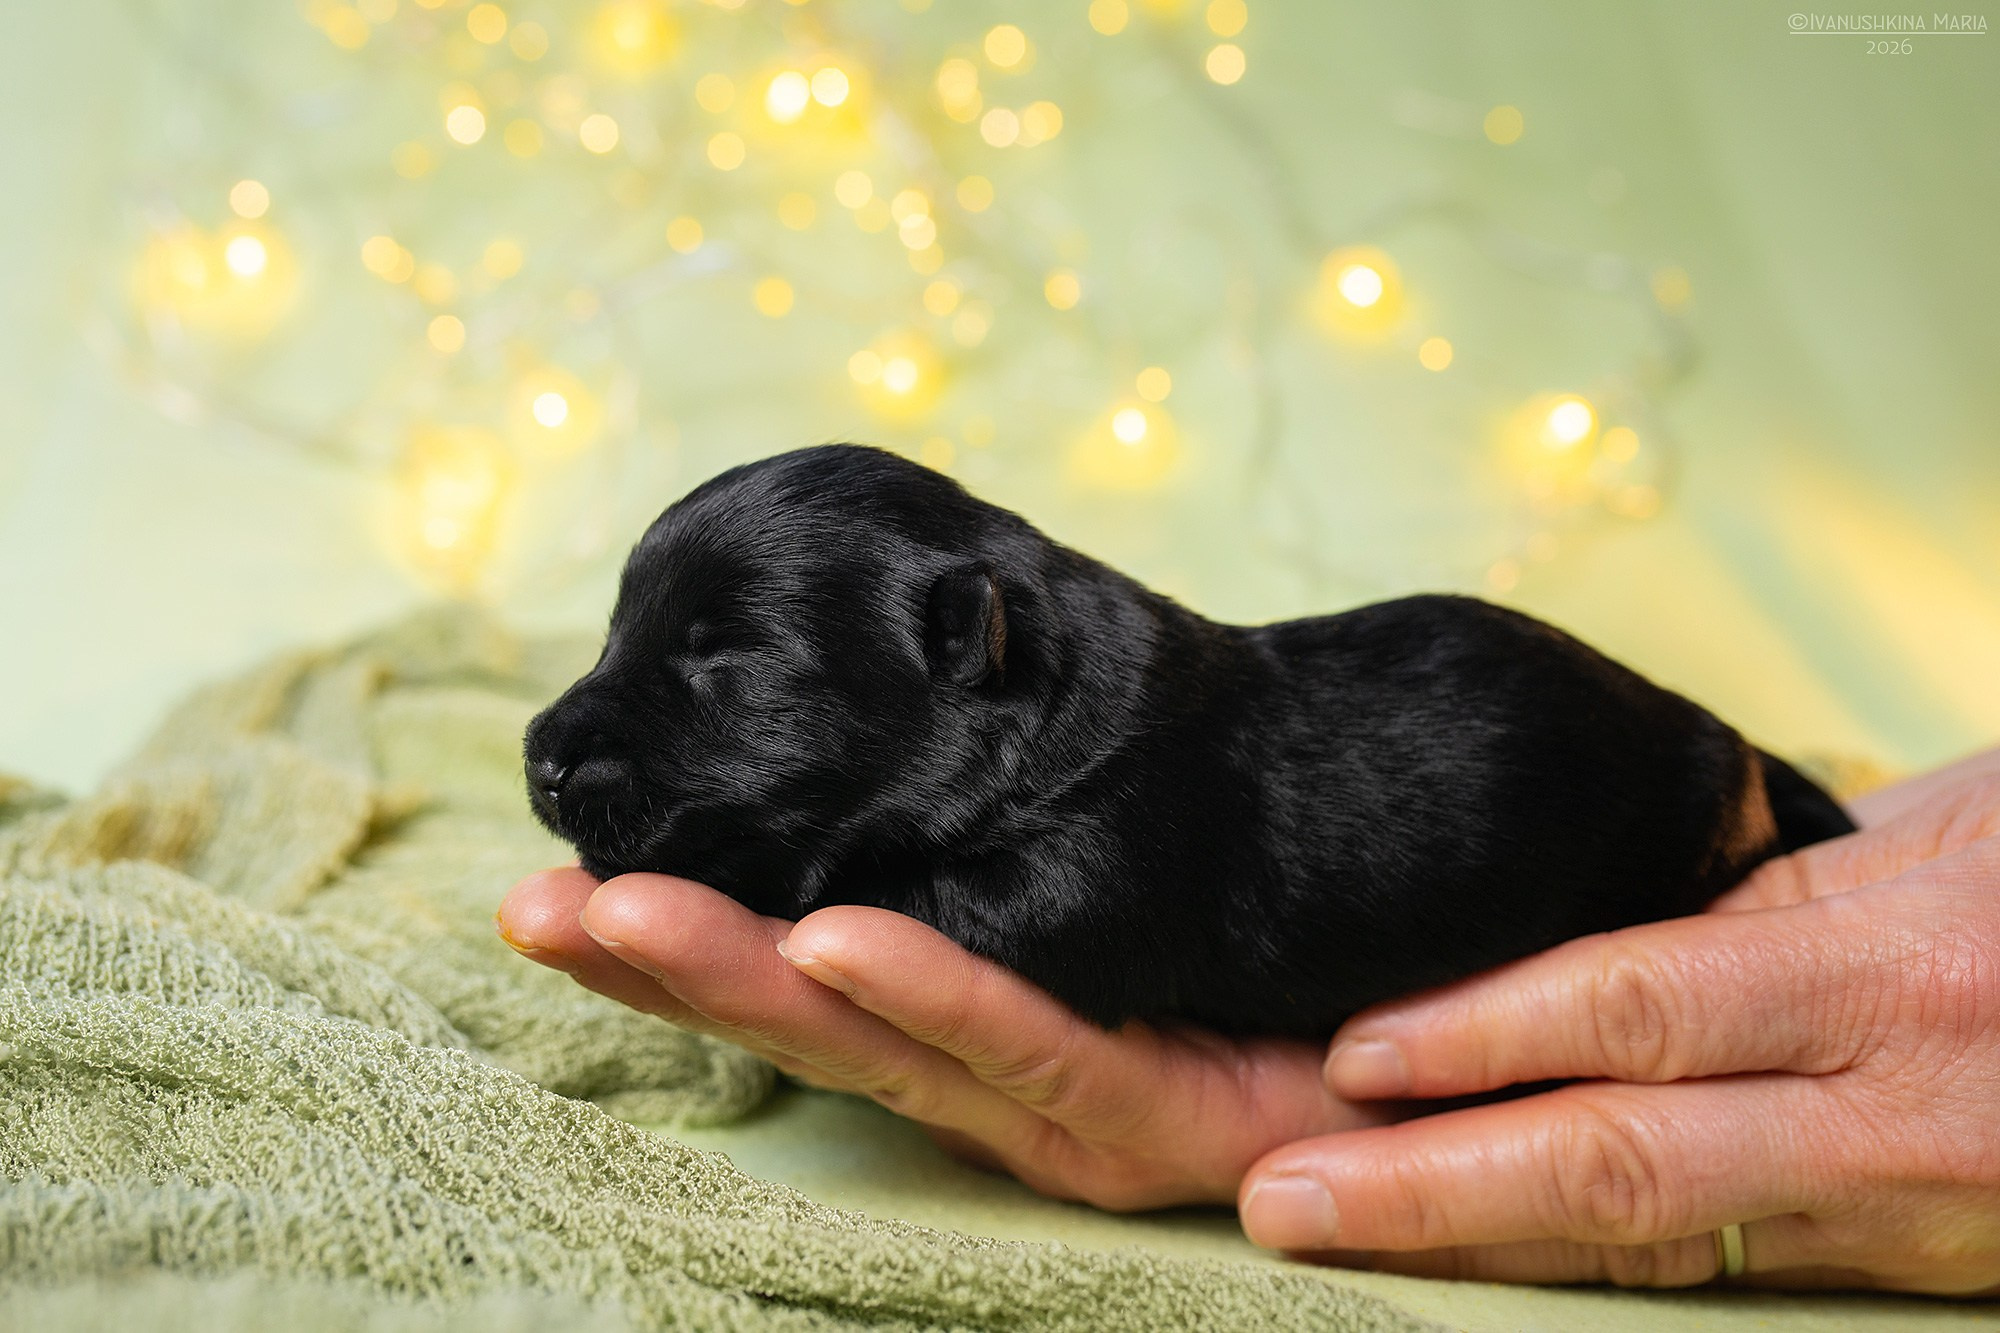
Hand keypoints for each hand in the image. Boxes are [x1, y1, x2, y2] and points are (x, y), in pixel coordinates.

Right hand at [496, 869, 1386, 1209]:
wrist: (1451, 1054)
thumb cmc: (1272, 965)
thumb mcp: (1122, 894)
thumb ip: (1021, 850)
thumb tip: (920, 740)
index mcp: (966, 1027)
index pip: (800, 972)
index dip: (682, 931)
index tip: (566, 875)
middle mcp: (986, 1081)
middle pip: (798, 1017)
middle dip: (660, 961)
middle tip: (531, 905)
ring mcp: (1059, 1109)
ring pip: (872, 1043)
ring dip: (738, 974)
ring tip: (620, 915)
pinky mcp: (1147, 1114)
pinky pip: (1025, 1041)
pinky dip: (921, 991)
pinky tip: (829, 937)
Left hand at [1238, 752, 1999, 1291]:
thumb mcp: (1952, 832)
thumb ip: (1780, 885)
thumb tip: (1617, 910)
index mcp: (1893, 976)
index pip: (1642, 1007)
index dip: (1484, 1035)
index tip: (1351, 1054)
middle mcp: (1890, 1115)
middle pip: (1621, 1165)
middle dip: (1434, 1192)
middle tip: (1284, 1196)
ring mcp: (1900, 1213)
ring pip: (1652, 1245)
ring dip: (1479, 1247)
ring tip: (1336, 1238)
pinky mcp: (1908, 1271)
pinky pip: (1718, 1268)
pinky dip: (1583, 1265)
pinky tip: (1476, 1259)